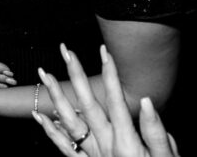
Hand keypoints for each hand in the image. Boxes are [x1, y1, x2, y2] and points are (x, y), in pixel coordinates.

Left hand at [33, 44, 179, 156]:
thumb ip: (157, 132)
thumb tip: (147, 102)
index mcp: (126, 141)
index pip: (115, 100)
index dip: (110, 73)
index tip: (103, 51)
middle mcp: (105, 146)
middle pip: (87, 104)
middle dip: (76, 75)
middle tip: (66, 50)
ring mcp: (93, 156)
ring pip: (69, 122)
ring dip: (55, 96)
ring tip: (43, 74)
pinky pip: (64, 148)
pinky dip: (50, 131)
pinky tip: (40, 116)